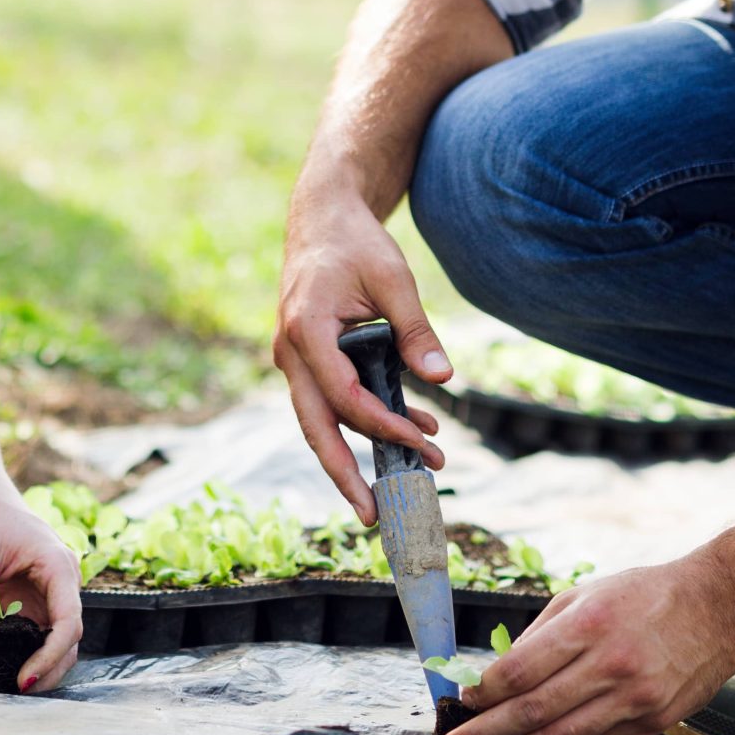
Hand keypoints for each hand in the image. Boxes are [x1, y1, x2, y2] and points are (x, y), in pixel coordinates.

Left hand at [0, 477, 83, 689]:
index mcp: (57, 564)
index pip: (68, 622)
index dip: (50, 656)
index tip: (23, 678)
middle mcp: (62, 578)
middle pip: (69, 636)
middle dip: (48, 668)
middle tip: (14, 691)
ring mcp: (51, 587)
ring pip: (58, 637)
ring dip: (40, 663)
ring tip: (7, 683)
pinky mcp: (35, 594)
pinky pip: (38, 629)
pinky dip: (26, 650)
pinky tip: (3, 664)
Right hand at [273, 180, 446, 523]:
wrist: (322, 217)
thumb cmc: (355, 243)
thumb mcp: (393, 279)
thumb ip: (415, 331)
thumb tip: (443, 378)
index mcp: (306, 330)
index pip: (344, 397)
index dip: (385, 426)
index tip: (424, 442)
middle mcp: (291, 352)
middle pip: (315, 428)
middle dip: (344, 476)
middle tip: (374, 517)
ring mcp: (295, 359)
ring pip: (322, 421)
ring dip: (364, 449)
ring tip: (416, 472)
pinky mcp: (308, 360)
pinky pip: (332, 402)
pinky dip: (366, 421)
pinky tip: (413, 427)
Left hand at [440, 557, 734, 734]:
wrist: (717, 608)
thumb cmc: (644, 595)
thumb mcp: (586, 594)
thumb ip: (542, 634)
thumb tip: (499, 673)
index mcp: (589, 624)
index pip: (521, 669)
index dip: (485, 691)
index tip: (462, 700)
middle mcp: (610, 664)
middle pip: (535, 710)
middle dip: (488, 731)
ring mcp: (634, 697)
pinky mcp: (653, 720)